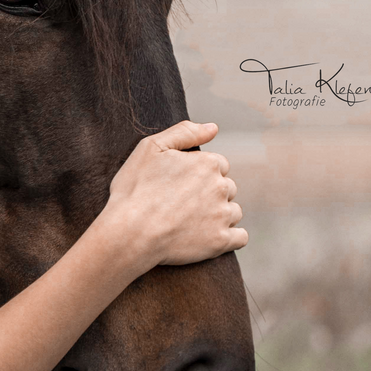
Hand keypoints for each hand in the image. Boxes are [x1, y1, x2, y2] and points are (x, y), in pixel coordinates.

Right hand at [102, 120, 246, 273]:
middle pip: (227, 187)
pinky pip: (240, 237)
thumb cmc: (135, 189)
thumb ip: (184, 132)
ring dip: (219, 214)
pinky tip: (210, 236)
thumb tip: (213, 128)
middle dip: (210, 193)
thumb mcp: (150, 148)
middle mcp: (221, 187)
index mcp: (207, 163)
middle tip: (182, 203)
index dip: (198, 173)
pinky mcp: (221, 241)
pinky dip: (229, 237)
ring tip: (191, 221)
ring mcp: (223, 215)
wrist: (130, 232)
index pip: (218, 165)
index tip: (179, 184)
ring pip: (233, 211)